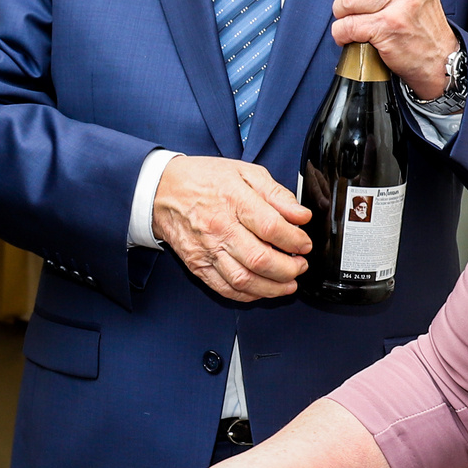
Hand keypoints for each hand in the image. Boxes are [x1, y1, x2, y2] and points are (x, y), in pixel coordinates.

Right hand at [151, 156, 310, 300]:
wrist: (162, 191)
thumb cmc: (204, 180)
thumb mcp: (245, 172)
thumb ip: (276, 194)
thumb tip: (300, 215)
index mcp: (234, 200)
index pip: (272, 228)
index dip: (295, 240)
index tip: (304, 243)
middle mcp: (219, 227)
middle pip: (260, 259)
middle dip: (289, 268)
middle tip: (300, 265)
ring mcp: (207, 250)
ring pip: (244, 280)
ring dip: (273, 287)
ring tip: (288, 282)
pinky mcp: (197, 265)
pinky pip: (225, 289)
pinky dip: (248, 294)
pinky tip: (262, 289)